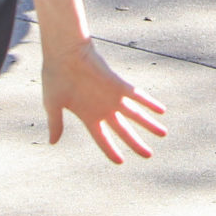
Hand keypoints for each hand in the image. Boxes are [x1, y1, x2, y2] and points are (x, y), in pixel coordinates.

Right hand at [41, 39, 166, 163]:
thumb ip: (56, 124)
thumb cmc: (55, 77)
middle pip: (124, 130)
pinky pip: (137, 95)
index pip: (103, 138)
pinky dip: (150, 103)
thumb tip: (52, 143)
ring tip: (163, 134)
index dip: (111, 151)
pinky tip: (162, 110)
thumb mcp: (52, 105)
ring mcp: (112, 97)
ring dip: (149, 124)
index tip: (121, 161)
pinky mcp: (117, 84)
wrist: (63, 53)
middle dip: (136, 143)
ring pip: (135, 114)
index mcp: (88, 116)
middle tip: (149, 155)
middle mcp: (103, 108)